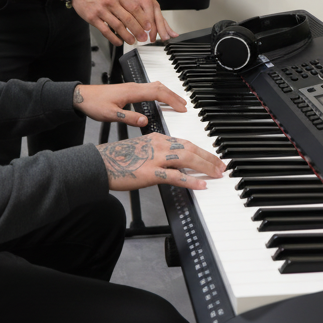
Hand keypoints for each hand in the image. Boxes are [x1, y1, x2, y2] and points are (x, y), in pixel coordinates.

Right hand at [70, 0, 152, 46]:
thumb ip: (123, 0)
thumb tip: (136, 14)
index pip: (134, 8)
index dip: (143, 19)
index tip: (148, 27)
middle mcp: (111, 2)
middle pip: (128, 19)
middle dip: (138, 30)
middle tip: (143, 37)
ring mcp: (101, 10)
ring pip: (118, 26)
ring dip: (127, 36)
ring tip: (132, 41)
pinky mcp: (92, 18)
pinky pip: (105, 31)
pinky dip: (113, 38)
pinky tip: (119, 42)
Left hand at [73, 82, 185, 126]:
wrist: (82, 96)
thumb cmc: (94, 104)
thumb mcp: (111, 115)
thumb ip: (128, 118)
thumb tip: (145, 121)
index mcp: (132, 91)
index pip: (157, 93)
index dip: (171, 100)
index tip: (181, 108)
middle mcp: (133, 87)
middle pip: (159, 87)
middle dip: (173, 96)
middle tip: (184, 105)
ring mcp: (132, 87)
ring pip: (155, 86)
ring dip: (167, 93)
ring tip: (176, 102)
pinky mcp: (129, 90)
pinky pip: (149, 88)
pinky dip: (159, 93)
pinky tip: (160, 99)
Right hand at [97, 133, 224, 191]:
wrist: (100, 163)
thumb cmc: (117, 159)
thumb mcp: (141, 150)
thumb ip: (157, 154)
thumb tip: (172, 165)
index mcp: (157, 138)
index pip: (185, 142)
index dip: (202, 150)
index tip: (212, 158)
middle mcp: (159, 145)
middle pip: (191, 148)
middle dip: (209, 158)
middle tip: (221, 166)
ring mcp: (155, 158)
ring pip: (187, 159)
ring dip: (205, 166)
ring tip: (217, 174)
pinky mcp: (151, 173)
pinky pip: (175, 176)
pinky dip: (191, 180)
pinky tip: (201, 184)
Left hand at [120, 0, 178, 42]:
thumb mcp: (126, 2)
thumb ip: (128, 15)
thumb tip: (126, 29)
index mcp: (145, 3)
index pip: (148, 19)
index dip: (147, 29)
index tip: (145, 38)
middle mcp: (153, 5)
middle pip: (158, 20)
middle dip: (159, 31)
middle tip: (159, 40)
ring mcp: (156, 7)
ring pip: (162, 20)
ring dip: (165, 30)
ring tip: (167, 39)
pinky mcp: (157, 8)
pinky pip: (163, 19)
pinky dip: (167, 27)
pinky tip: (172, 33)